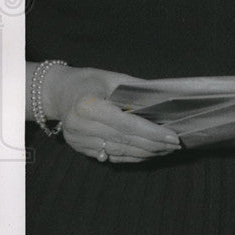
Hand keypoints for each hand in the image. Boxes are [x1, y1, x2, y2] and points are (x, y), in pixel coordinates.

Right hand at [45, 65, 181, 161]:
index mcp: (88, 106)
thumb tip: (165, 99)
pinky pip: (112, 156)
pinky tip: (149, 153)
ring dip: (146, 153)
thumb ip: (137, 90)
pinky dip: (133, 156)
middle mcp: (80, 126)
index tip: (173, 136)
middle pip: (125, 140)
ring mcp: (78, 140)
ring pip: (120, 151)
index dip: (152, 132)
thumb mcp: (113, 78)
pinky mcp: (80, 149)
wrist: (58, 93)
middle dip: (154, 144)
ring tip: (167, 149)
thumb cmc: (89, 81)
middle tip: (176, 144)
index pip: (127, 124)